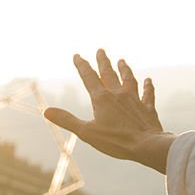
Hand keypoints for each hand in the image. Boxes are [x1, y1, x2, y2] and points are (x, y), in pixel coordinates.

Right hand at [43, 49, 174, 173]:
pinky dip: (148, 87)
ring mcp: (135, 100)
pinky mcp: (148, 108)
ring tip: (122, 60)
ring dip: (124, 69)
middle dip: (103, 61)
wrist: (147, 145)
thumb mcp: (86, 132)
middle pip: (109, 73)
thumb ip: (67, 120)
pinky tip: (148, 80)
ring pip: (129, 79)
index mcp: (102, 98)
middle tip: (101, 49)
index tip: (77, 55)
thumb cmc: (116, 140)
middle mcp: (118, 94)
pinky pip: (148, 94)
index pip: (89, 77)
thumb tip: (46, 111)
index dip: (82, 65)